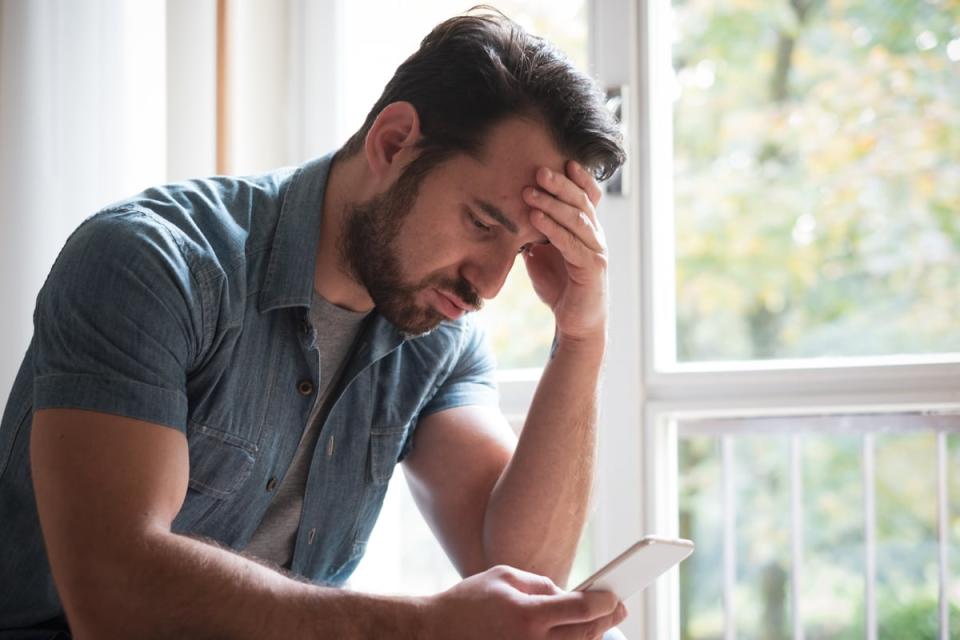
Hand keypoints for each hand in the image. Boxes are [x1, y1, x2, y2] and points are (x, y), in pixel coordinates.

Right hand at [422, 565, 626, 639]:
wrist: (434, 632)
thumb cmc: (468, 601)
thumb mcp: (504, 577)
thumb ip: (541, 585)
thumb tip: (568, 596)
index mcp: (528, 615)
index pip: (582, 609)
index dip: (605, 601)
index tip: (614, 595)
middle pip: (585, 634)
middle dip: (606, 620)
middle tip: (617, 607)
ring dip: (590, 636)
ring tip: (597, 623)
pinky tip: (574, 635)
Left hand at [521, 160, 607, 345]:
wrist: (576, 323)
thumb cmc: (561, 288)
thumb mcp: (543, 255)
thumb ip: (536, 235)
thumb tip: (516, 216)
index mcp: (587, 229)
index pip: (588, 197)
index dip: (579, 178)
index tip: (562, 160)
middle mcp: (596, 236)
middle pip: (582, 202)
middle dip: (560, 184)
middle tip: (539, 169)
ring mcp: (596, 251)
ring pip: (576, 219)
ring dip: (552, 203)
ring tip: (530, 191)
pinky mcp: (591, 268)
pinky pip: (570, 243)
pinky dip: (552, 228)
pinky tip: (535, 218)